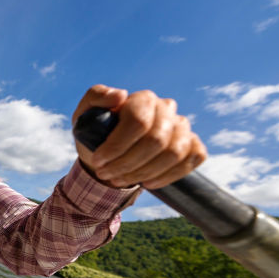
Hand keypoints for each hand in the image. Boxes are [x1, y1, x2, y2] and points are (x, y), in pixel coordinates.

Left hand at [72, 85, 206, 189]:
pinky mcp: (192, 144)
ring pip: (173, 153)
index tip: (98, 161)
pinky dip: (168, 176)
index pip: (138, 121)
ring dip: (143, 173)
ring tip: (120, 180)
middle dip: (127, 164)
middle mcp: (167, 109)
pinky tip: (148, 182)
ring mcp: (182, 127)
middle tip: (105, 174)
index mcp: (143, 99)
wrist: (109, 155)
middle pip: (156, 141)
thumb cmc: (96, 133)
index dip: (117, 146)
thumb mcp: (85, 115)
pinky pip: (193, 159)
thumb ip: (96, 97)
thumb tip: (120, 95)